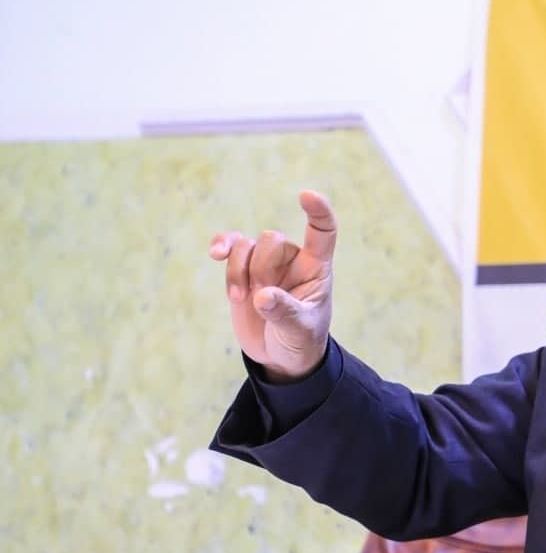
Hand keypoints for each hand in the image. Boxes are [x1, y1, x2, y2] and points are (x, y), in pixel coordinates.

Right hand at [208, 191, 336, 382]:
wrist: (280, 357)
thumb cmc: (300, 341)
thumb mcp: (299, 331)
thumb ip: (285, 313)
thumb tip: (263, 296)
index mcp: (316, 269)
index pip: (322, 232)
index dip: (318, 212)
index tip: (307, 195)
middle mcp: (292, 260)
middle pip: (271, 240)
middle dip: (261, 268)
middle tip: (261, 299)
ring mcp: (265, 264)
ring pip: (246, 245)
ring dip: (238, 269)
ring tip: (238, 298)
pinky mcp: (243, 271)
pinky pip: (231, 247)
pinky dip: (222, 248)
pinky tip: (216, 253)